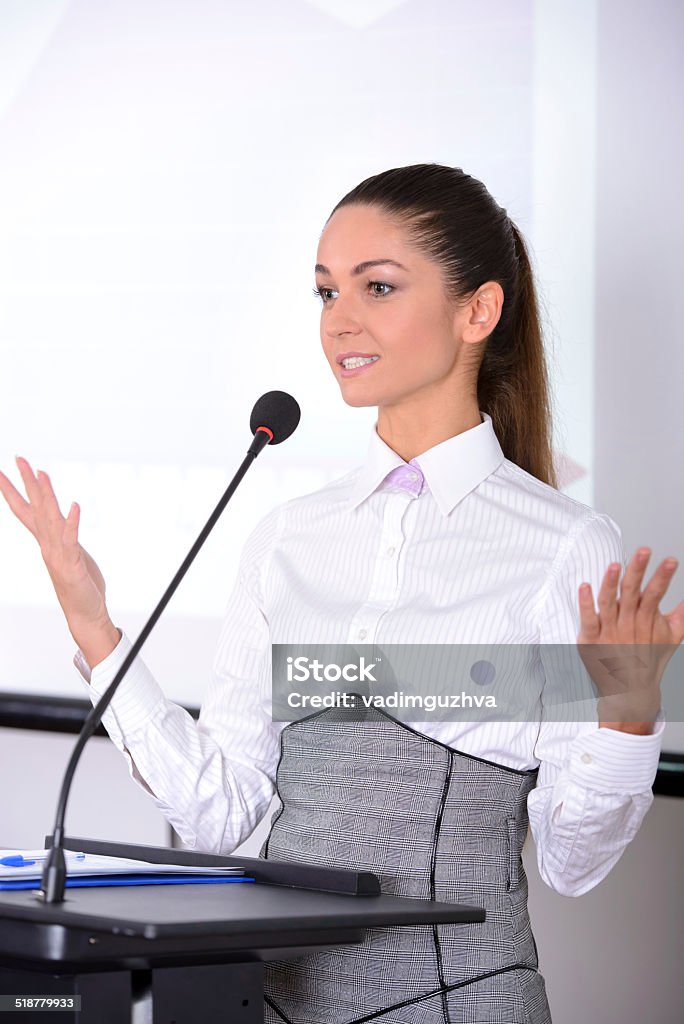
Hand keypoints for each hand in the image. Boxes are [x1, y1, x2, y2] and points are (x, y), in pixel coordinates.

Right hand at [0, 456, 110, 637]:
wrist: (85, 613)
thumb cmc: (80, 584)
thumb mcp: (70, 554)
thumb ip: (64, 536)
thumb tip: (63, 518)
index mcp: (47, 541)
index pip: (26, 511)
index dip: (15, 491)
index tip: (2, 471)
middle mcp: (48, 545)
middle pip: (35, 508)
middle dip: (27, 482)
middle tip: (19, 459)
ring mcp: (59, 554)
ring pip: (50, 519)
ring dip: (46, 496)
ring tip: (42, 473)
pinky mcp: (73, 563)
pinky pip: (71, 539)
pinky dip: (72, 522)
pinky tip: (74, 506)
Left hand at [577, 548, 683, 732]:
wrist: (629, 693)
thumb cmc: (648, 660)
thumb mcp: (670, 638)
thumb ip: (681, 616)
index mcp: (646, 619)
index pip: (655, 593)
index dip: (663, 576)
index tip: (671, 560)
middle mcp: (628, 623)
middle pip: (632, 592)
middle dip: (638, 571)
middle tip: (644, 551)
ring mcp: (609, 631)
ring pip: (609, 602)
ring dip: (611, 583)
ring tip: (615, 565)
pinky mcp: (591, 639)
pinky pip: (588, 619)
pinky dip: (585, 603)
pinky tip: (584, 585)